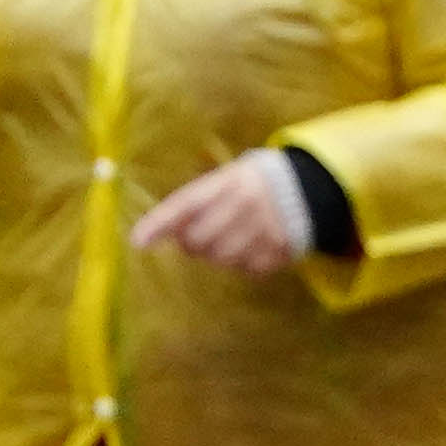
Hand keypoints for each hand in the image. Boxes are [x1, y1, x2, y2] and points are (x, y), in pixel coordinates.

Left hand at [130, 152, 312, 272]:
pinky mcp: (280, 250)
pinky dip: (242, 262)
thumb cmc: (252, 183)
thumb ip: (196, 200)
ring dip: (216, 254)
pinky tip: (249, 245)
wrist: (308, 188)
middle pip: (199, 240)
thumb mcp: (227, 178)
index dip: (159, 224)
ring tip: (226, 239)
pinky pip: (246, 268)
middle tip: (196, 236)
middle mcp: (247, 205)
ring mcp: (266, 229)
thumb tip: (156, 232)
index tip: (137, 241)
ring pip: (221, 258)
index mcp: (230, 181)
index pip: (186, 204)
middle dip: (191, 243)